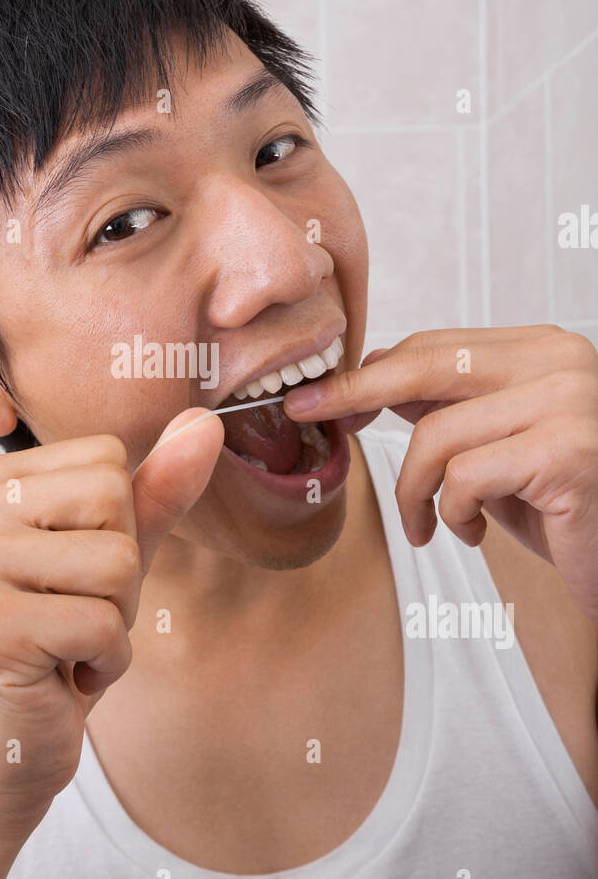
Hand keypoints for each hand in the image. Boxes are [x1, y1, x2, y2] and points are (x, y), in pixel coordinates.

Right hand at [0, 408, 223, 834]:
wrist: (5, 752)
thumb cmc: (57, 646)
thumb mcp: (112, 557)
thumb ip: (154, 490)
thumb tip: (207, 422)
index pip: (106, 460)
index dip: (115, 529)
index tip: (68, 579)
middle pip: (112, 501)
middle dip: (120, 575)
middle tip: (68, 619)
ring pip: (116, 561)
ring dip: (114, 621)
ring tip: (64, 646)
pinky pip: (103, 623)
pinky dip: (106, 662)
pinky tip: (60, 678)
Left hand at [283, 326, 597, 622]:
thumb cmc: (564, 503)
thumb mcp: (497, 444)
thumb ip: (450, 407)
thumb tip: (373, 377)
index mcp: (544, 349)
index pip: (438, 345)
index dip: (372, 372)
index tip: (324, 395)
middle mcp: (561, 363)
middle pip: (427, 367)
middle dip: (354, 391)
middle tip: (309, 412)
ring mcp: (568, 404)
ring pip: (436, 435)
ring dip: (414, 492)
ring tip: (427, 525)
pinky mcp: (566, 455)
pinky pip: (464, 478)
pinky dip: (451, 515)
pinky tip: (473, 533)